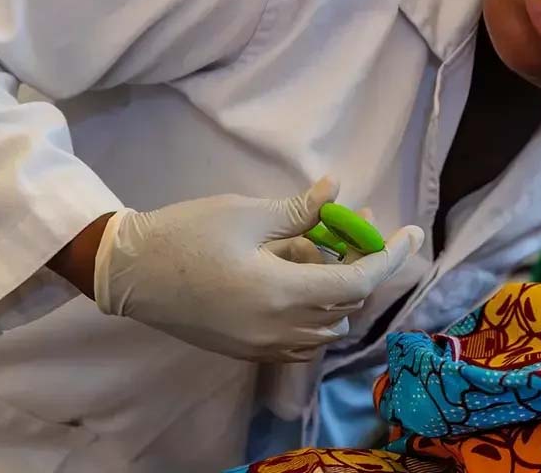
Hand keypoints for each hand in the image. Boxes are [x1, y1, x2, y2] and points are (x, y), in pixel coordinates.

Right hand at [93, 178, 422, 360]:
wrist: (129, 274)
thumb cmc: (185, 235)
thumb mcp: (246, 214)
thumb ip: (299, 210)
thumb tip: (337, 190)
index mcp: (283, 294)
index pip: (358, 281)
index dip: (390, 256)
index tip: (411, 233)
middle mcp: (280, 330)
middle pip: (345, 303)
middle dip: (356, 264)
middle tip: (341, 227)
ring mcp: (263, 347)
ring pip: (325, 324)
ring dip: (333, 289)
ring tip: (306, 248)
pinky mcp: (247, 351)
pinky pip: (300, 338)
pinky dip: (311, 310)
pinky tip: (290, 275)